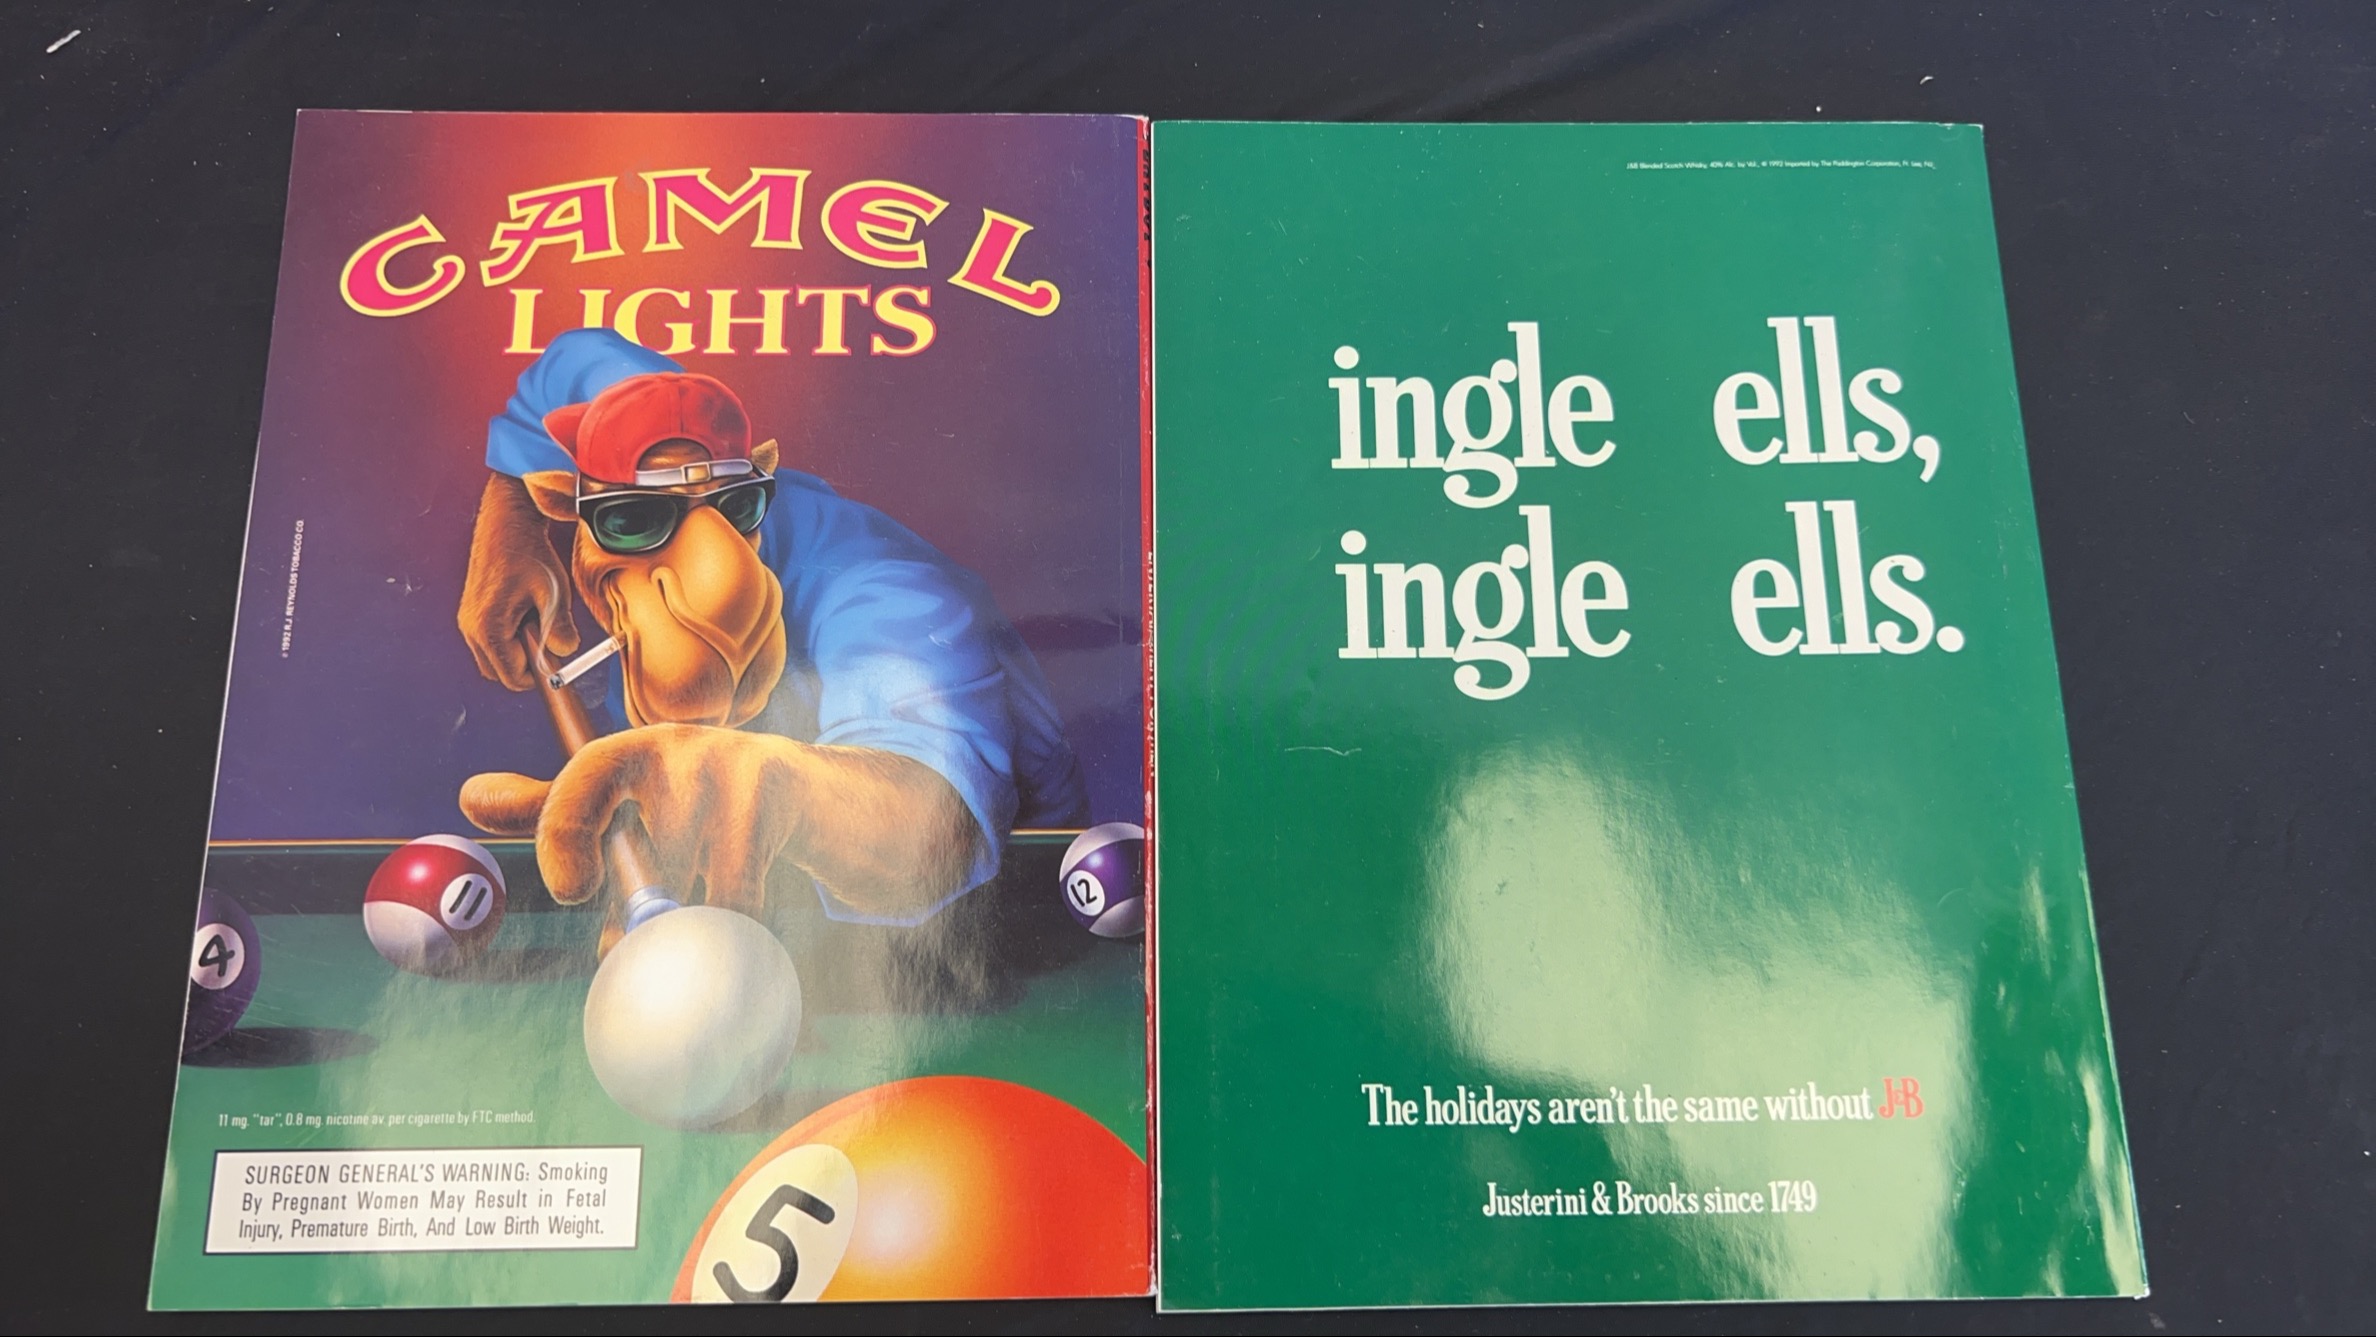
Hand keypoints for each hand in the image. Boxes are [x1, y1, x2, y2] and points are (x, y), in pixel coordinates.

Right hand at [458, 472, 579, 690]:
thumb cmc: (530, 556)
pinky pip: (489, 642)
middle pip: (500, 673)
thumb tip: (565, 652)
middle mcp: (471, 628)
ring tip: (535, 619)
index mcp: (488, 628)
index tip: (558, 660)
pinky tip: (524, 612)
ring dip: (517, 651)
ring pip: (494, 659)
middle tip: (548, 637)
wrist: (508, 525)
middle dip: (527, 664)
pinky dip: (508, 638)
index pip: (513, 677)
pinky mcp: (470, 613)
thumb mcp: (554, 593)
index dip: (540, 675)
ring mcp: (467, 621)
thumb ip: (560, 627)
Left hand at [459, 727, 983, 920]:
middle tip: (643, 952)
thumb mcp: (645, 803)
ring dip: (694, 940)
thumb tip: (466, 799)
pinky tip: (746, 950)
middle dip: (645, 922)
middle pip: (646, 858)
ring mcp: (740, 770)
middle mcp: (687, 747)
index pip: (586, 773)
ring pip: (694, 889)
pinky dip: (738, 941)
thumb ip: (559, 808)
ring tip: (702, 952)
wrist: (836, 804)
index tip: (572, 892)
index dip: (562, 830)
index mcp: (643, 749)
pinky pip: (742, 901)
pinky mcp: (784, 802)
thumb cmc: (723, 812)